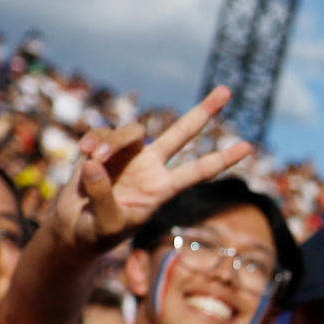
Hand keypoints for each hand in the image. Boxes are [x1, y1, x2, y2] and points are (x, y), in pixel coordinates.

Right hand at [47, 87, 253, 254]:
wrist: (73, 230)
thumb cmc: (97, 233)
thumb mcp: (106, 224)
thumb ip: (104, 196)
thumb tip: (96, 161)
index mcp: (162, 189)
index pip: (199, 171)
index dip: (222, 159)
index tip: (250, 147)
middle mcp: (151, 167)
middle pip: (182, 133)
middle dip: (204, 112)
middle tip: (227, 90)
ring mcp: (129, 156)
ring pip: (133, 131)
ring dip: (113, 142)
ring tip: (94, 158)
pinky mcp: (104, 149)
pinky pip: (104, 133)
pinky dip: (94, 140)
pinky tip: (83, 153)